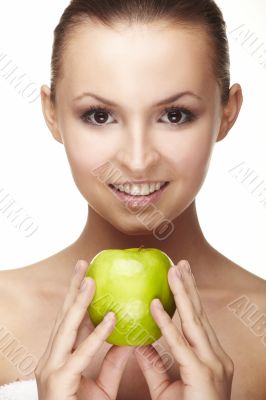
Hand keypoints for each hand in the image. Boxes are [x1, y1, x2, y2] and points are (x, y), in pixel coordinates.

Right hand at [34, 259, 132, 399]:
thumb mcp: (101, 386)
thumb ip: (112, 361)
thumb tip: (129, 339)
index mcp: (62, 356)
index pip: (71, 320)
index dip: (78, 297)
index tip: (88, 276)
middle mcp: (53, 357)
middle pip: (64, 316)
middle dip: (73, 289)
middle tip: (83, 264)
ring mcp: (52, 368)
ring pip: (66, 328)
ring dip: (79, 302)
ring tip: (91, 280)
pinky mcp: (59, 381)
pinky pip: (81, 355)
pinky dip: (96, 335)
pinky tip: (111, 318)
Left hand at [134, 260, 233, 399]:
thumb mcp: (166, 387)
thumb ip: (155, 363)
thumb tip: (139, 342)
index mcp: (210, 357)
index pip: (197, 320)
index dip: (189, 297)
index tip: (180, 276)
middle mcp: (215, 356)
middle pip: (198, 315)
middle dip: (189, 287)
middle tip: (179, 263)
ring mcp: (212, 364)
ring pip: (193, 322)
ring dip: (182, 294)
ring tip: (173, 271)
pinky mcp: (201, 375)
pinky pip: (179, 345)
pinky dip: (166, 324)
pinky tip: (155, 305)